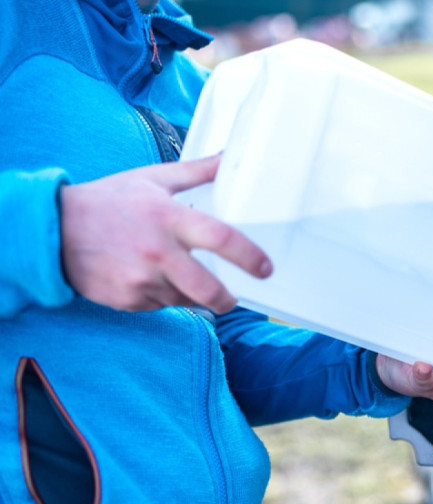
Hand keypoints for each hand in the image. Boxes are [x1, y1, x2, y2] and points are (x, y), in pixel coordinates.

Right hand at [59, 154, 271, 313]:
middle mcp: (158, 252)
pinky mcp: (128, 300)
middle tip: (231, 297)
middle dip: (227, 299)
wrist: (54, 230)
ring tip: (173, 274)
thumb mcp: (152, 179)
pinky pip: (159, 306)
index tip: (265, 268)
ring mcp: (141, 279)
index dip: (250, 257)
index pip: (221, 239)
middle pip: (209, 289)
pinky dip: (161, 297)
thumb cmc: (107, 201)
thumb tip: (227, 157)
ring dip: (189, 294)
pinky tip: (146, 277)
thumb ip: (196, 171)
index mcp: (169, 218)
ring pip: (185, 300)